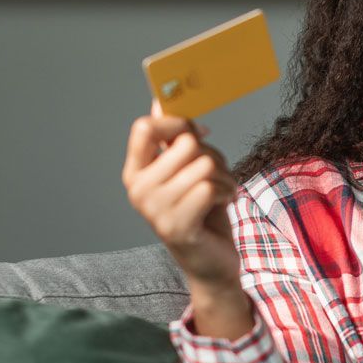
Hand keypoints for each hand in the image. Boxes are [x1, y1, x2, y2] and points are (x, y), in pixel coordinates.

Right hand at [122, 100, 241, 291]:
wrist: (211, 263)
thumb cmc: (201, 211)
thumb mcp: (186, 170)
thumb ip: (173, 138)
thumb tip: (160, 99)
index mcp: (135, 172)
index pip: (144, 127)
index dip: (176, 122)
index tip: (199, 132)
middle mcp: (138, 190)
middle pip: (186, 143)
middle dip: (214, 156)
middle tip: (217, 177)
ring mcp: (154, 210)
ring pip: (205, 164)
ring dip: (225, 177)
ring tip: (221, 193)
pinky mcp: (176, 226)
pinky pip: (210, 187)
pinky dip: (227, 192)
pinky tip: (223, 205)